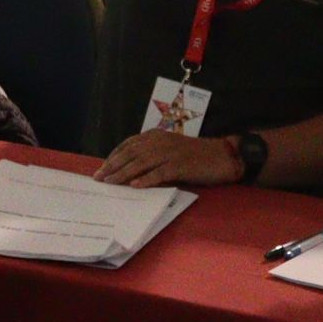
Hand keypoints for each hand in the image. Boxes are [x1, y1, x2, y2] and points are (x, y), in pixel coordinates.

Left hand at [96, 130, 244, 188]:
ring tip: (110, 182)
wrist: (223, 156)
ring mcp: (170, 154)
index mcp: (156, 136)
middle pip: (130, 154)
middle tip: (99, 177)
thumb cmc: (197, 155)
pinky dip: (145, 179)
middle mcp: (160, 142)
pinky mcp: (180, 166)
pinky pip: (159, 173)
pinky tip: (134, 185)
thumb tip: (131, 169)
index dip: (114, 156)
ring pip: (140, 163)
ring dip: (123, 173)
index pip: (128, 145)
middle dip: (112, 165)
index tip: (102, 167)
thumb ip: (153, 154)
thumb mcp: (171, 149)